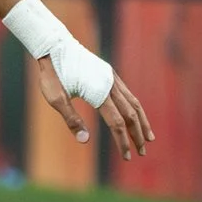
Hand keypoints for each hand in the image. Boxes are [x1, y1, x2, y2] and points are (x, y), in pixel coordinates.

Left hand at [31, 56, 155, 159]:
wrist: (53, 45)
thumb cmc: (52, 74)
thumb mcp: (55, 98)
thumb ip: (71, 119)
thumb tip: (85, 141)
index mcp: (98, 92)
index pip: (116, 123)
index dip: (123, 141)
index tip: (126, 156)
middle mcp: (110, 84)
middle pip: (131, 115)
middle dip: (137, 135)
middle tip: (142, 153)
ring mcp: (111, 78)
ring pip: (134, 103)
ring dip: (142, 122)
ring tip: (149, 137)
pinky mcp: (109, 73)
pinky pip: (128, 94)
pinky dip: (135, 108)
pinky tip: (135, 116)